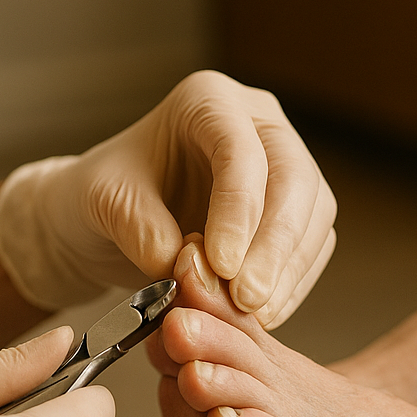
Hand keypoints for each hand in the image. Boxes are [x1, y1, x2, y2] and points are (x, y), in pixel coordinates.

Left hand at [0, 70, 335, 327]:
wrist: (103, 218)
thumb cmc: (102, 193)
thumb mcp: (103, 202)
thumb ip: (142, 229)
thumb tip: (190, 268)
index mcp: (207, 101)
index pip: (241, 151)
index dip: (238, 210)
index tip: (222, 265)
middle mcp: (256, 124)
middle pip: (293, 178)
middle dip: (275, 245)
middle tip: (248, 298)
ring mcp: (281, 165)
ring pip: (313, 214)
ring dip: (288, 270)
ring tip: (252, 313)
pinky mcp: (292, 211)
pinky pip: (312, 246)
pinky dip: (291, 283)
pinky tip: (262, 314)